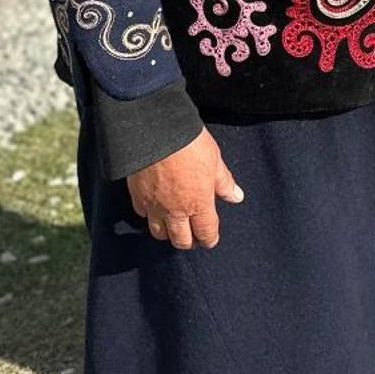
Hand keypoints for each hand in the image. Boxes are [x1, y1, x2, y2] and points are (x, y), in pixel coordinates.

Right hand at [127, 128, 242, 247]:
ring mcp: (154, 206)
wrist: (156, 132)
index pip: (206, 232)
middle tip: (193, 237)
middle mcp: (176, 211)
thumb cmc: (189, 143)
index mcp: (199, 203)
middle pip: (181, 240)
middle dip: (189, 241)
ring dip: (168, 233)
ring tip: (173, 226)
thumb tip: (237, 197)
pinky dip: (149, 215)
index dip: (209, 239)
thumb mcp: (214, 160)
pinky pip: (142, 215)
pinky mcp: (137, 197)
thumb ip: (224, 182)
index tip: (210, 240)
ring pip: (159, 233)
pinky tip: (154, 209)